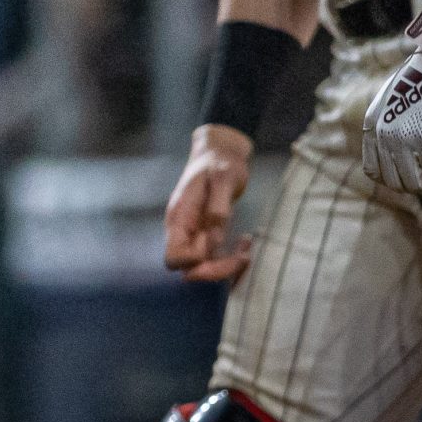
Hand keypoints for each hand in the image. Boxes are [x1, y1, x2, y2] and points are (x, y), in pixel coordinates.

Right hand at [164, 123, 255, 280]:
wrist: (220, 151)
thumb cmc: (220, 162)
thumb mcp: (223, 180)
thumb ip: (217, 210)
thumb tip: (214, 243)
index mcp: (179, 217)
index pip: (174, 257)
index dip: (194, 263)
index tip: (217, 248)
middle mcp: (183, 229)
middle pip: (188, 268)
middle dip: (215, 271)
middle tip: (243, 257)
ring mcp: (195, 232)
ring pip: (203, 267)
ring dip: (226, 266)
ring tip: (247, 248)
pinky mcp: (208, 233)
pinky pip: (214, 257)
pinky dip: (231, 258)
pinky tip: (246, 242)